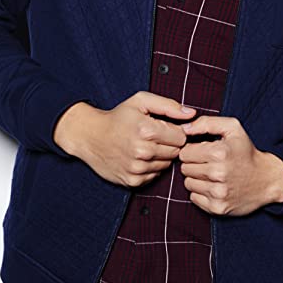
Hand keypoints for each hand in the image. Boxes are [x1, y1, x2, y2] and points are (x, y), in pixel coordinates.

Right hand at [53, 91, 195, 187]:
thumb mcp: (141, 101)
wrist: (90, 137)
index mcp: (147, 130)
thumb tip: (191, 113)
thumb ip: (169, 106)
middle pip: (176, 152)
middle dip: (169, 144)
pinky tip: (139, 157)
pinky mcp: (133, 181)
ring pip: (167, 165)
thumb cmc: (118, 117)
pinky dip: (151, 167)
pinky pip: (155, 175)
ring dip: (160, 156)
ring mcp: (137, 168)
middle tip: (153, 137)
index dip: (175, 131)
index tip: (163, 127)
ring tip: (145, 146)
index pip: (181, 137)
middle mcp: (142, 152)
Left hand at [178, 115, 282, 215]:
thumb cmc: (247, 152)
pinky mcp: (217, 208)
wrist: (268, 180)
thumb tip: (185, 129)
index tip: (205, 151)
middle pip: (185, 168)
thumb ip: (206, 123)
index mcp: (219, 153)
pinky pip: (194, 198)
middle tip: (210, 163)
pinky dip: (201, 192)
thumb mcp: (233, 129)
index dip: (193, 150)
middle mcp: (218, 174)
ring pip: (188, 183)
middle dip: (194, 164)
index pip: (185, 152)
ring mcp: (218, 193)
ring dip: (197, 179)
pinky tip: (214, 186)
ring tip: (213, 175)